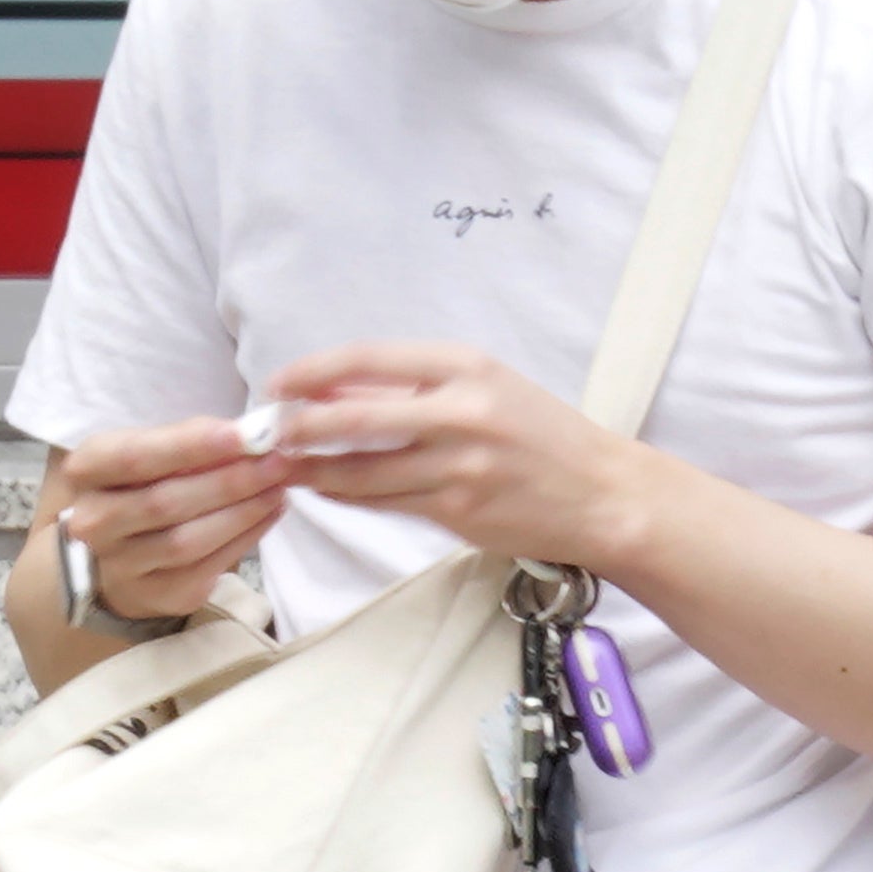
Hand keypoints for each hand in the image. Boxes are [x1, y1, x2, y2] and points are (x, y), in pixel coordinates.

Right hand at [48, 416, 290, 622]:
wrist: (114, 557)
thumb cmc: (139, 487)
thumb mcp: (146, 452)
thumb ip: (186, 440)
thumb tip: (247, 433)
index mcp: (86, 472)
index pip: (136, 457)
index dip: (192, 446)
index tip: (244, 435)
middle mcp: (93, 521)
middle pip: (167, 501)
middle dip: (231, 480)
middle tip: (278, 461)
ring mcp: (121, 564)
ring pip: (189, 539)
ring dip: (244, 511)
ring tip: (279, 485)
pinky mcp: (157, 594)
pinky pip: (209, 565)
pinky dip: (247, 536)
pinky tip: (271, 512)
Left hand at [261, 339, 646, 576]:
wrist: (603, 494)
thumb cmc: (543, 436)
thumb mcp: (487, 388)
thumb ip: (414, 387)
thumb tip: (333, 388)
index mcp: (466, 368)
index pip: (366, 360)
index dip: (311, 372)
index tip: (278, 385)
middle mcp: (461, 412)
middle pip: (352, 419)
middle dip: (298, 428)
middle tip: (269, 434)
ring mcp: (459, 466)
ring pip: (359, 472)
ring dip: (312, 471)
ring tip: (285, 468)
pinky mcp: (457, 511)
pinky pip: (383, 503)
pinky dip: (347, 496)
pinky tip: (329, 490)